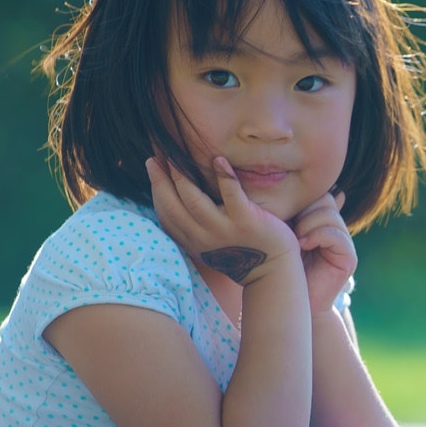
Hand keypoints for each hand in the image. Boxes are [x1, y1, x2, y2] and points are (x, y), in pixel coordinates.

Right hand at [147, 156, 298, 284]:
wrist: (273, 270)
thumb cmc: (241, 250)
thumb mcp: (210, 243)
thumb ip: (193, 226)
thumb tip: (177, 195)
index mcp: (193, 242)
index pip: (166, 215)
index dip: (156, 190)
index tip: (152, 166)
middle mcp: (204, 237)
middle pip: (174, 206)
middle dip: (160, 180)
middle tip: (155, 156)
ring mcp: (224, 230)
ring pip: (195, 201)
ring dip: (182, 177)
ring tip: (175, 156)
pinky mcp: (246, 221)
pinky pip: (231, 195)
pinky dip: (224, 176)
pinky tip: (218, 160)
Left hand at [292, 191, 356, 311]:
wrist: (291, 302)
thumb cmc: (281, 268)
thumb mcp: (283, 235)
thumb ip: (289, 214)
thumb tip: (280, 188)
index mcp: (321, 222)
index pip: (318, 194)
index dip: (301, 200)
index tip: (284, 215)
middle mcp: (336, 230)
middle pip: (325, 200)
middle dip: (304, 210)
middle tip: (290, 228)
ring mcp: (344, 243)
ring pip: (329, 215)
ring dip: (308, 224)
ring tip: (295, 240)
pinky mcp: (348, 258)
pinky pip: (335, 234)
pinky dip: (317, 235)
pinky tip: (303, 245)